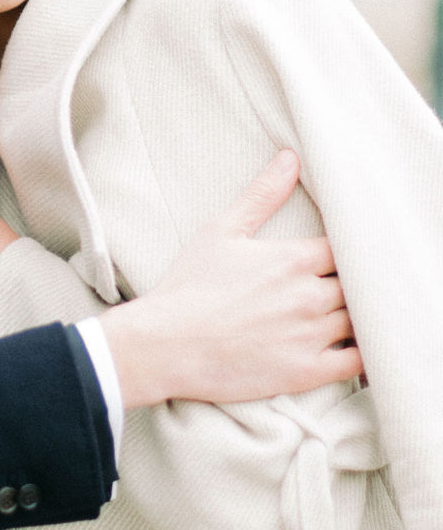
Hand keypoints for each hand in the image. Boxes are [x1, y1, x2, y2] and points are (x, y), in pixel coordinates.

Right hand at [104, 150, 363, 408]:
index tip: (340, 259)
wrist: (165, 345)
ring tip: (349, 315)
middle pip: (359, 286)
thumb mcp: (221, 231)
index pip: (349, 249)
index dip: (348, 253)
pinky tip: (355, 346)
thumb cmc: (189, 287)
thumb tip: (290, 157)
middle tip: (344, 287)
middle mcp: (310, 295)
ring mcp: (310, 335)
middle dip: (353, 285)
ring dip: (359, 317)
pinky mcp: (306, 371)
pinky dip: (365, 354)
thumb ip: (262, 195)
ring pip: (361, 321)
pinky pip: (357, 363)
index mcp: (294, 258)